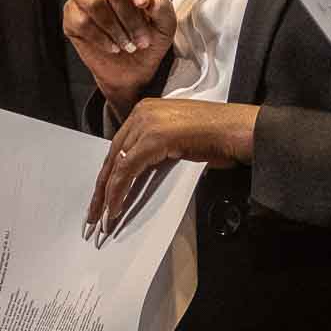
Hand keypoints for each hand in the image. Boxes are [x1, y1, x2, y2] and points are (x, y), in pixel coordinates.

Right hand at [64, 0, 176, 114]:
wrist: (131, 69)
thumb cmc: (149, 40)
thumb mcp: (165, 26)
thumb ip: (162, 8)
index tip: (143, 4)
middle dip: (130, 18)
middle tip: (142, 40)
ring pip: (95, 2)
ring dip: (115, 29)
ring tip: (128, 45)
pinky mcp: (71, 13)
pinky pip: (81, 20)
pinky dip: (100, 38)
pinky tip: (112, 47)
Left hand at [87, 99, 256, 238]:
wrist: (237, 130)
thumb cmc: (218, 137)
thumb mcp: (177, 139)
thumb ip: (156, 147)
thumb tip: (139, 171)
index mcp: (146, 110)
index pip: (120, 146)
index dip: (109, 175)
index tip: (102, 197)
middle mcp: (141, 113)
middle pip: (112, 156)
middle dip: (101, 188)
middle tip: (94, 214)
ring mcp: (146, 123)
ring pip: (116, 166)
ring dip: (106, 196)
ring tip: (101, 220)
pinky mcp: (152, 139)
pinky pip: (126, 172)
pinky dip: (118, 194)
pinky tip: (115, 210)